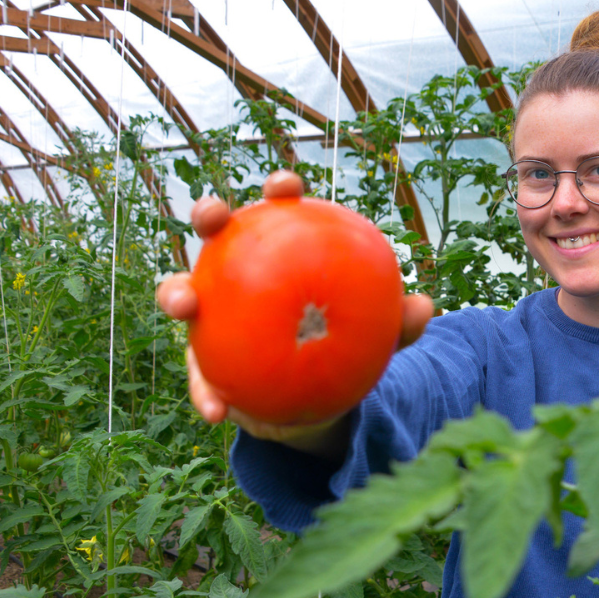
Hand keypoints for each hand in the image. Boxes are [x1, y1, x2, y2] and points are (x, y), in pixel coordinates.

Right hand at [156, 170, 433, 446]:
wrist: (315, 403)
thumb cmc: (343, 349)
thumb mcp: (376, 338)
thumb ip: (395, 323)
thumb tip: (423, 306)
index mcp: (283, 255)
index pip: (281, 212)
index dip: (279, 191)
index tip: (285, 186)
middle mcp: (239, 276)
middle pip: (217, 234)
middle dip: (209, 213)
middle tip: (213, 215)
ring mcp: (213, 315)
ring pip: (182, 293)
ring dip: (175, 293)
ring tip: (184, 305)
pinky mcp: (201, 361)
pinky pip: (198, 377)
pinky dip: (205, 393)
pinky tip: (216, 411)